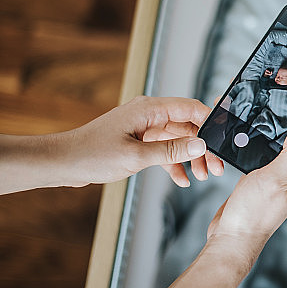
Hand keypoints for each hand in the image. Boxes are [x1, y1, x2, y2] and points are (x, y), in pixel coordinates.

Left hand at [61, 96, 223, 187]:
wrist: (62, 163)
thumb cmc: (92, 155)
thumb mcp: (137, 156)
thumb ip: (172, 151)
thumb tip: (201, 145)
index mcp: (149, 109)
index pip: (191, 108)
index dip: (211, 123)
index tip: (224, 141)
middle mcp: (149, 114)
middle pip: (188, 126)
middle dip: (203, 147)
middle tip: (215, 167)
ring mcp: (143, 127)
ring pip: (178, 139)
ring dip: (191, 157)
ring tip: (202, 176)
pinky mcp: (138, 141)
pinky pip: (164, 149)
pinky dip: (174, 163)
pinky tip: (182, 179)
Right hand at [207, 123, 286, 243]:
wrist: (232, 238)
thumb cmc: (254, 213)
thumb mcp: (276, 179)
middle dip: (281, 121)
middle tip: (267, 102)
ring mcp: (276, 179)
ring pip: (275, 146)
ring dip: (267, 132)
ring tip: (256, 114)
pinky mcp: (260, 181)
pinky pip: (262, 156)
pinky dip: (256, 145)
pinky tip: (245, 138)